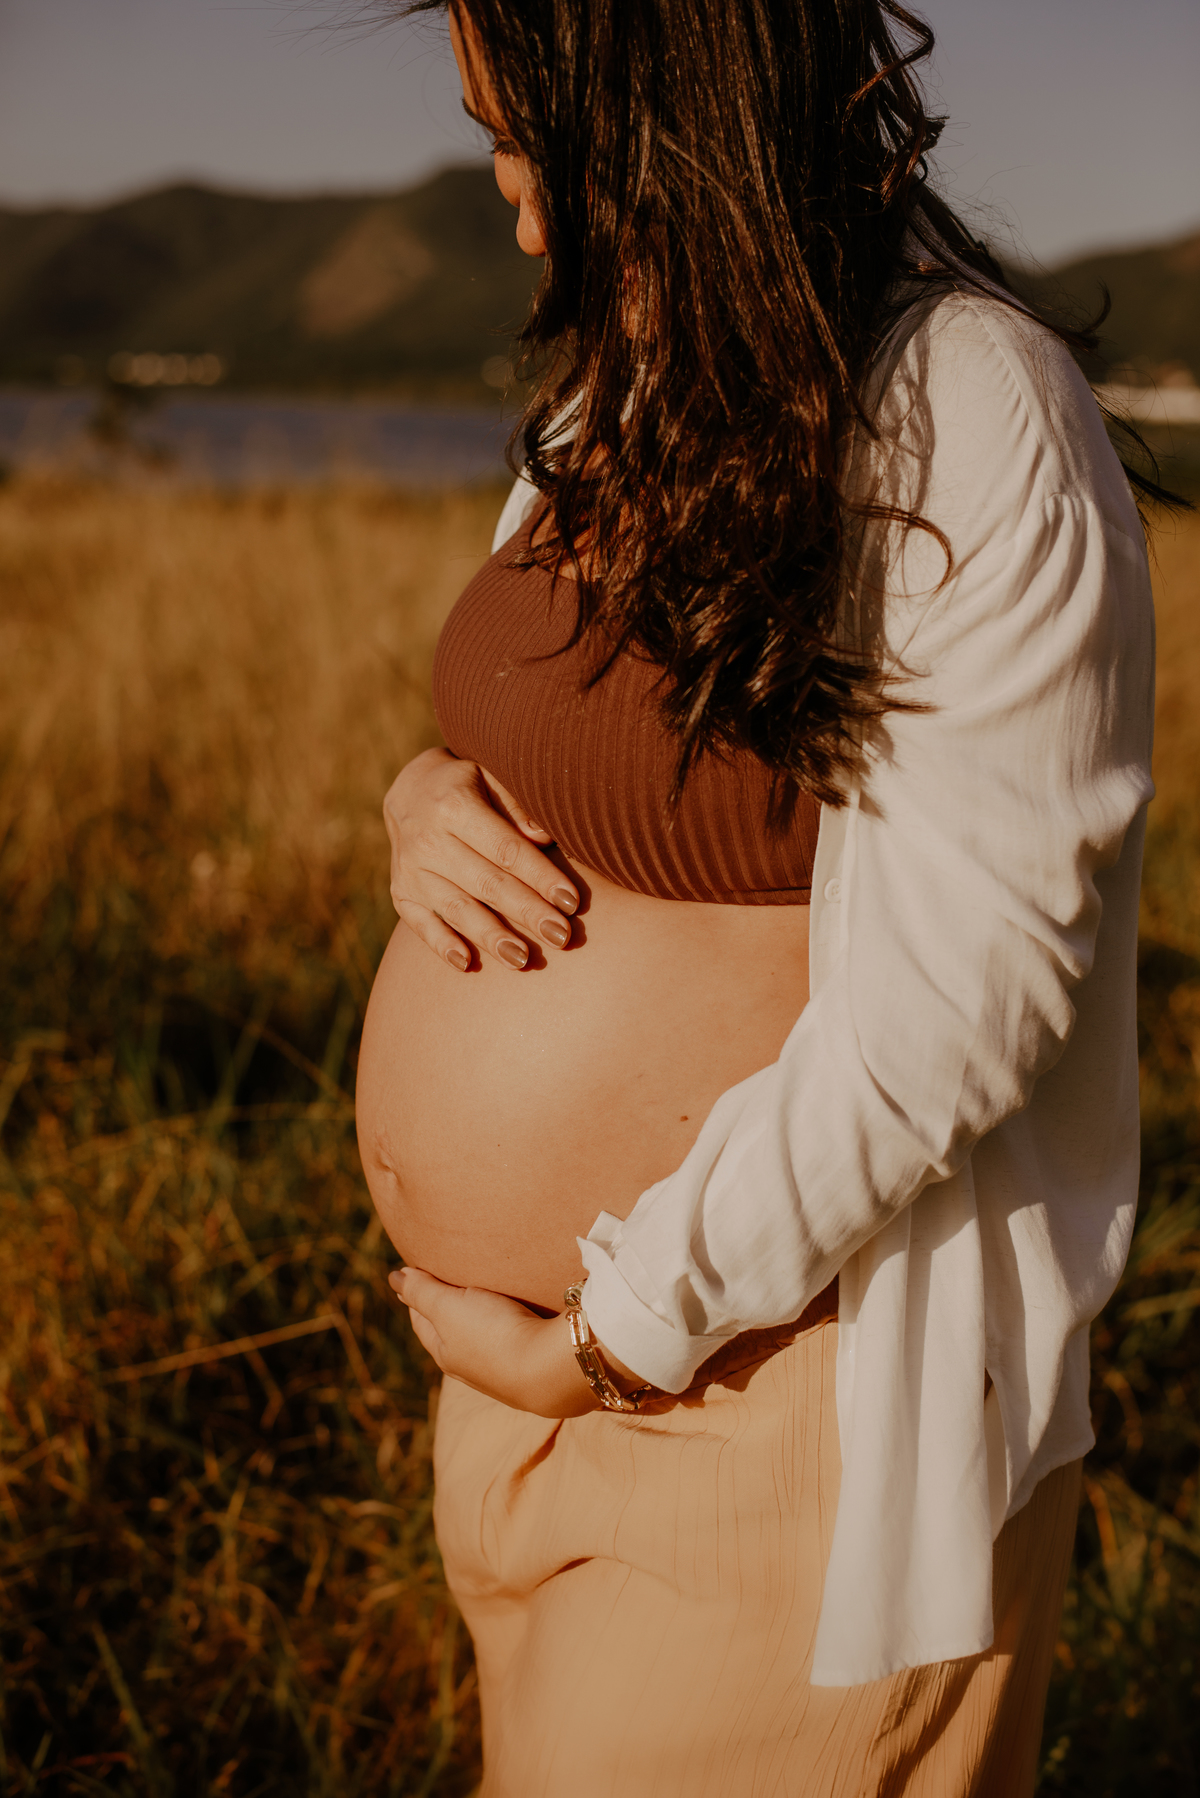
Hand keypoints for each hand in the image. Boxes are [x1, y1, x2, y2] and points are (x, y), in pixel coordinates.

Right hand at [383, 748, 579, 971]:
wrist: (411, 793)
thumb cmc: (469, 786)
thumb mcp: (491, 777)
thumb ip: (518, 805)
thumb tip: (544, 836)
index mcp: (454, 806)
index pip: (506, 849)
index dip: (540, 877)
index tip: (570, 901)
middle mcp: (427, 840)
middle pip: (486, 884)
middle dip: (527, 913)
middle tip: (560, 937)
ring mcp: (411, 871)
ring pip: (457, 909)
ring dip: (491, 937)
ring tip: (523, 960)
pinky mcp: (401, 893)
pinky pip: (420, 924)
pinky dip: (442, 945)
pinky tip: (466, 964)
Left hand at [389, 1266, 599, 1416]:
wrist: (550, 1371)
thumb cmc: (494, 1334)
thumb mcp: (449, 1307)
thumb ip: (422, 1291)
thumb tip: (393, 1277)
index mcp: (445, 1353)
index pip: (422, 1320)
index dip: (418, 1294)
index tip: (419, 1272)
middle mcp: (469, 1367)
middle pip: (450, 1331)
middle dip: (447, 1307)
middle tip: (449, 1279)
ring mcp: (501, 1370)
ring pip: (481, 1338)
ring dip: (480, 1318)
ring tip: (486, 1295)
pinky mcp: (530, 1365)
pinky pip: (510, 1340)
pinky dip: (506, 1325)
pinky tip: (519, 1317)